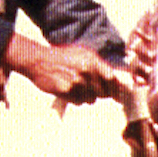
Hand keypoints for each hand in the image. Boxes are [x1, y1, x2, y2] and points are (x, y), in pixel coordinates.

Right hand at [3, 36, 122, 103]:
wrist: (38, 61)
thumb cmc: (62, 58)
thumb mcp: (82, 54)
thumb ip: (99, 66)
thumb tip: (115, 80)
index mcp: (92, 60)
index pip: (111, 78)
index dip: (116, 89)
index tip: (119, 97)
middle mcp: (86, 71)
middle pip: (103, 92)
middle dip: (98, 93)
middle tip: (88, 87)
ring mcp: (77, 82)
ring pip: (91, 99)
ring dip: (85, 96)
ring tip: (75, 86)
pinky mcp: (67, 91)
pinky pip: (79, 102)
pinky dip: (75, 99)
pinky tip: (67, 89)